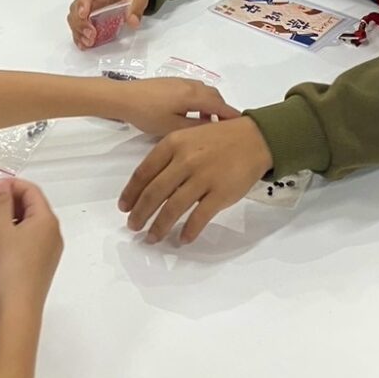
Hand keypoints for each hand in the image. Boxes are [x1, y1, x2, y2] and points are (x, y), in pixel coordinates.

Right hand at [0, 178, 61, 308]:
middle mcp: (54, 233)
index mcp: (46, 220)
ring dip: (13, 218)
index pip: (31, 190)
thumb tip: (2, 184)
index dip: (11, 185)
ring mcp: (51, 250)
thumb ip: (0, 202)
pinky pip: (33, 239)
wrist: (18, 306)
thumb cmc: (9, 267)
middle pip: (34, 205)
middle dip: (12, 202)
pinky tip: (3, 246)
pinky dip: (18, 234)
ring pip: (32, 223)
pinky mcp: (45, 263)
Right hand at [67, 0, 149, 48]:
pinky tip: (84, 45)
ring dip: (79, 31)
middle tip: (91, 35)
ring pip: (74, 19)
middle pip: (76, 8)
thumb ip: (136, 8)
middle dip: (80, 23)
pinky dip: (80, 36)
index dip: (82, 3)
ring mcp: (87, 8)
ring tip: (89, 42)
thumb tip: (133, 21)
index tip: (83, 15)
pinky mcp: (89, 19)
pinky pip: (79, 27)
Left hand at [111, 78, 240, 136]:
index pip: (221, 104)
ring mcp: (180, 82)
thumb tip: (214, 129)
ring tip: (208, 123)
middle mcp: (190, 85)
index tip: (243, 127)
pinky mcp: (171, 83)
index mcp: (194, 95)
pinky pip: (194, 91)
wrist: (123, 98)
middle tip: (225, 128)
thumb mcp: (173, 128)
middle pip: (215, 95)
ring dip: (210, 105)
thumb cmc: (148, 114)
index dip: (232, 116)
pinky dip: (200, 102)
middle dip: (223, 110)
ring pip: (204, 92)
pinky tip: (191, 115)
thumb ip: (196, 128)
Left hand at [119, 116, 272, 244]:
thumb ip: (168, 157)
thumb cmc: (218, 139)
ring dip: (159, 227)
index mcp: (172, 144)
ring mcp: (202, 178)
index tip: (124, 208)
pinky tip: (182, 239)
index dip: (131, 193)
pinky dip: (188, 231)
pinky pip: (199, 217)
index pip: (143, 173)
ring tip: (152, 238)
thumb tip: (148, 184)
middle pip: (154, 193)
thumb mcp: (187, 137)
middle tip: (133, 227)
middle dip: (140, 214)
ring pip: (173, 208)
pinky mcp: (220, 193)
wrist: (254, 139)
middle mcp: (184, 161)